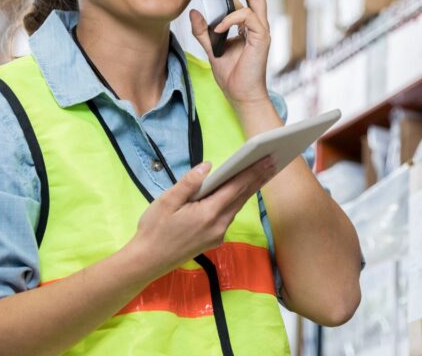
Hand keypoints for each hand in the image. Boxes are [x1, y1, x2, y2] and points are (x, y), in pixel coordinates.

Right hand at [132, 156, 275, 271]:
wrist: (148, 261)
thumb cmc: (154, 229)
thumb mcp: (166, 202)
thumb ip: (189, 183)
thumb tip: (208, 166)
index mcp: (208, 214)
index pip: (235, 188)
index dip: (252, 172)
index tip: (266, 159)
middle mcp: (218, 225)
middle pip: (242, 197)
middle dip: (257, 178)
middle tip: (273, 161)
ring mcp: (218, 235)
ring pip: (237, 207)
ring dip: (249, 190)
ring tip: (260, 173)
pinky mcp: (214, 240)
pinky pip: (229, 216)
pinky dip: (237, 201)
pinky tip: (238, 192)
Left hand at [189, 0, 270, 107]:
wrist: (241, 95)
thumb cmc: (231, 74)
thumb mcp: (211, 48)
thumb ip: (203, 31)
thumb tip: (193, 13)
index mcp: (247, 22)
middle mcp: (257, 21)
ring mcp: (261, 28)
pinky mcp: (261, 38)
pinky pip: (248, 16)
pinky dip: (231, 18)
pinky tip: (217, 28)